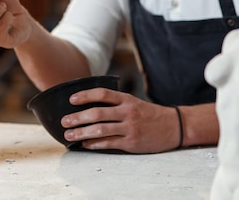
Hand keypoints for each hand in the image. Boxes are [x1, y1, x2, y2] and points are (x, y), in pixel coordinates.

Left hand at [61, 88, 181, 152]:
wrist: (173, 126)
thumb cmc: (148, 114)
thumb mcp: (133, 102)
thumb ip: (115, 103)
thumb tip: (89, 105)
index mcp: (126, 99)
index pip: (102, 94)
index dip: (85, 96)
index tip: (71, 99)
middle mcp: (127, 112)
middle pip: (97, 113)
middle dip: (78, 118)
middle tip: (64, 121)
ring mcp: (130, 128)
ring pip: (101, 130)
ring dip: (82, 133)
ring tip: (69, 135)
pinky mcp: (132, 142)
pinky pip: (109, 143)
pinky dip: (95, 144)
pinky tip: (85, 144)